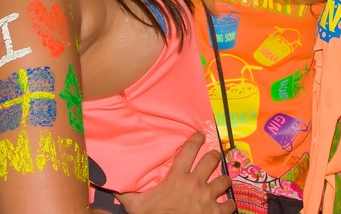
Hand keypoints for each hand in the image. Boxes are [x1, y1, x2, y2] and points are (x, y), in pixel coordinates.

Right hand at [116, 132, 234, 213]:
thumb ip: (127, 191)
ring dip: (224, 181)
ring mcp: (207, 198)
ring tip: (223, 181)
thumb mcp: (137, 204)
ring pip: (224, 180)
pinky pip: (230, 204)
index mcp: (177, 178)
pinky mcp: (216, 213)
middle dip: (215, 156)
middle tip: (215, 156)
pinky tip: (227, 204)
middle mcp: (195, 184)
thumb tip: (111, 181)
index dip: (196, 139)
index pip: (189, 150)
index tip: (201, 134)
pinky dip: (229, 204)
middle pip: (212, 160)